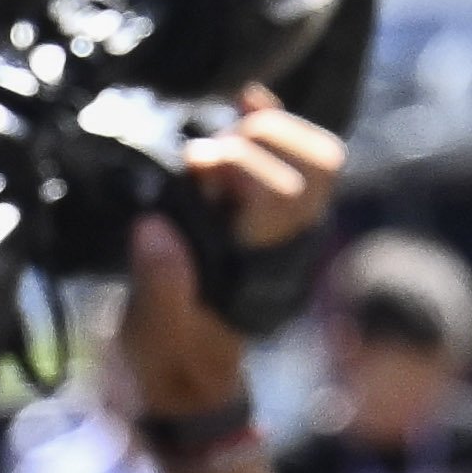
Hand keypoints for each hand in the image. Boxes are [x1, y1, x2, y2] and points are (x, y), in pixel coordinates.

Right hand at [116, 90, 343, 416]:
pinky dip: (275, 123)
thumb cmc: (170, 353)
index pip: (282, 190)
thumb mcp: (155, 331)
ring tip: (219, 143)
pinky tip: (245, 100)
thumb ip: (160, 284)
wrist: (190, 372)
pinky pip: (299, 159)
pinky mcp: (275, 214)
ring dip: (271, 131)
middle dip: (257, 140)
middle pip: (317, 163)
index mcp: (264, 263)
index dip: (238, 163)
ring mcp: (290, 226)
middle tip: (205, 156)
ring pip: (318, 157)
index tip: (190, 165)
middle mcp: (290, 240)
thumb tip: (153, 225)